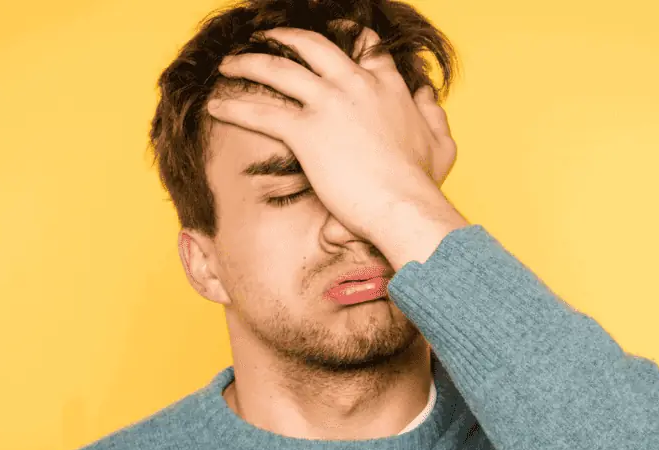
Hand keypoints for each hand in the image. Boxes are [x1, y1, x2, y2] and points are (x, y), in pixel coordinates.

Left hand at [206, 22, 457, 242]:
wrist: (403, 204)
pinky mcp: (306, 130)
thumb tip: (428, 97)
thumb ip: (434, 116)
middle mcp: (356, 84)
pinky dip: (234, 106)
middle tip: (265, 38)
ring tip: (229, 65)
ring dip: (249, 62)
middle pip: (313, 46)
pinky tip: (217, 106)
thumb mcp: (441, 143)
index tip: (334, 36)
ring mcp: (329, 103)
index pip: (366, 49)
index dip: (348, 39)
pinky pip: (261, 112)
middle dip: (285, 38)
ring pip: (279, 69)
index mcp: (388, 87)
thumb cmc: (422, 183)